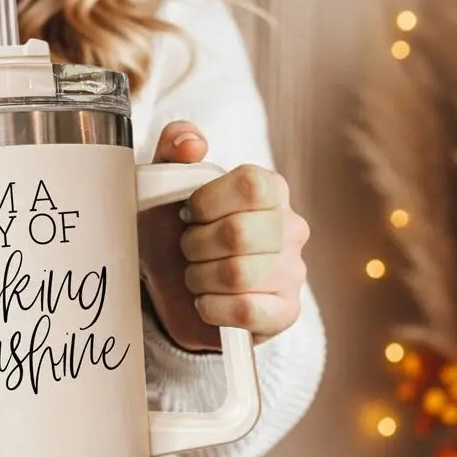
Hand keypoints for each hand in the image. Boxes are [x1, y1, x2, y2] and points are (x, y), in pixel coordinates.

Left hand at [137, 120, 309, 351]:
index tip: (187, 215)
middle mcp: (291, 227)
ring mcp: (293, 271)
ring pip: (239, 275)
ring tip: (195, 276)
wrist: (169, 291)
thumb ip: (174, 147)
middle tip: (187, 251)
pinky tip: (206, 302)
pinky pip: (248, 311)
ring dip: (199, 279)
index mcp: (270, 188)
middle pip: (239, 234)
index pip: (251, 186)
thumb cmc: (172, 232)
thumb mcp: (163, 184)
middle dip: (195, 246)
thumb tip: (192, 143)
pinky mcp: (285, 312)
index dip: (207, 203)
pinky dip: (213, 309)